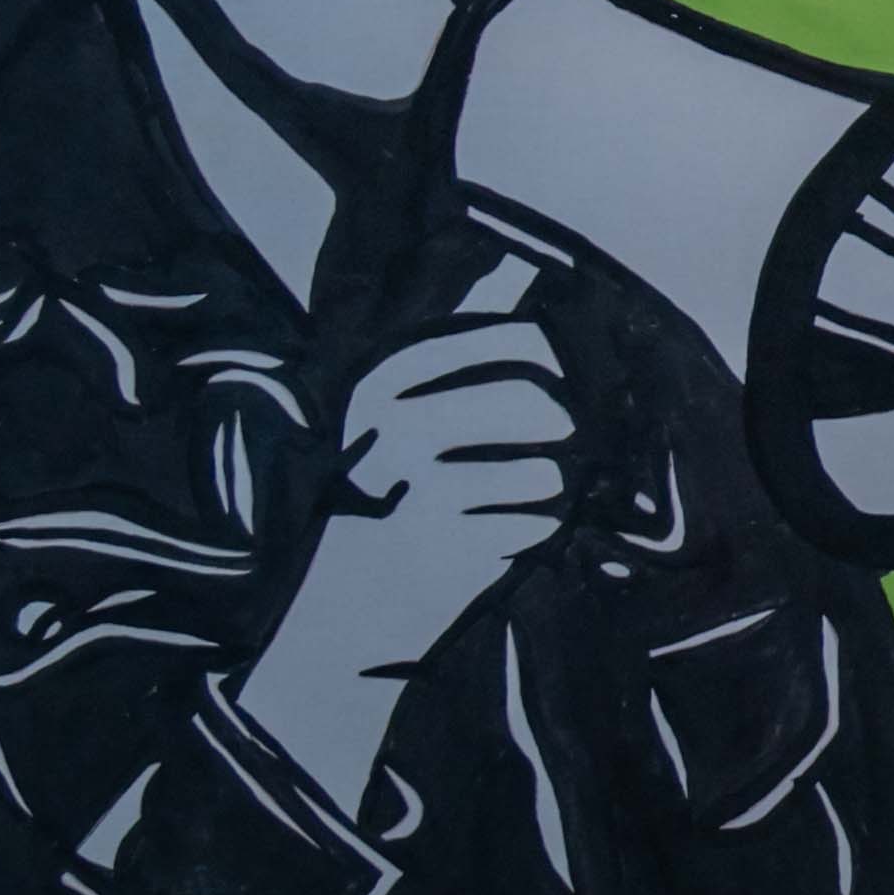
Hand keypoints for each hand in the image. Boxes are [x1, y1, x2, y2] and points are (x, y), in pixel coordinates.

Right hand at [248, 264, 575, 817]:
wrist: (338, 627)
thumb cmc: (386, 507)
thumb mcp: (402, 417)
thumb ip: (460, 347)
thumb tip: (514, 267)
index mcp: (386, 380)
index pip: (520, 341)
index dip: (552, 367)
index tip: (546, 386)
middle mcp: (395, 422)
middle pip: (539, 403)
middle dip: (555, 433)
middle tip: (538, 454)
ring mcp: (417, 485)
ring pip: (547, 471)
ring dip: (542, 495)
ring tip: (498, 509)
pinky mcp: (441, 545)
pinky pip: (537, 524)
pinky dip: (528, 538)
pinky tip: (489, 547)